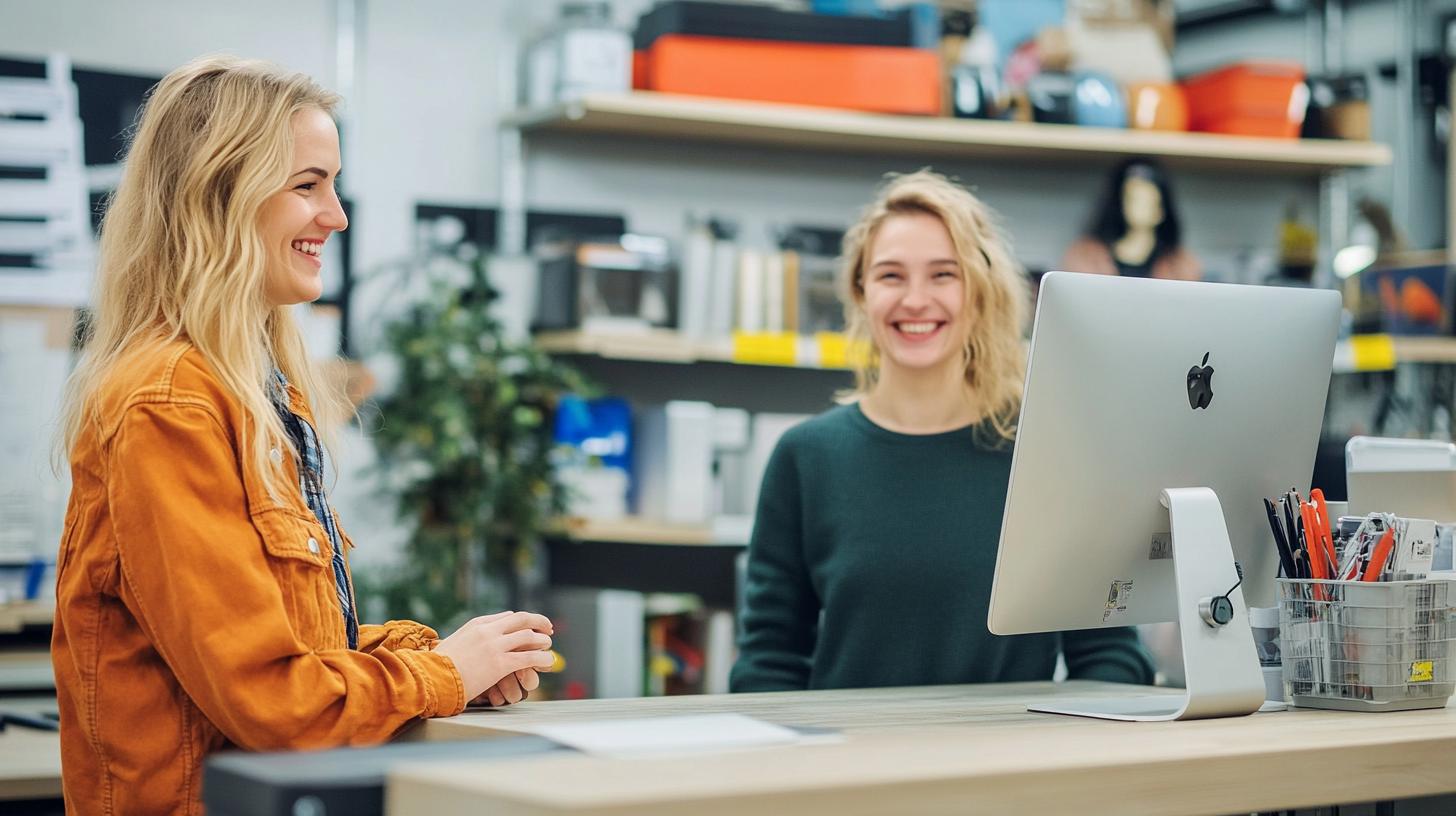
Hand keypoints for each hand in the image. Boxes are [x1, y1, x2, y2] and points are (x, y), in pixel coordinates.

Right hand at [433, 611, 553, 702]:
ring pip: (529, 636)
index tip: (529, 626)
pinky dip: (542, 658)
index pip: (506, 617)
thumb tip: (473, 643)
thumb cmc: (436, 666)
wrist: (430, 677)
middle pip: (522, 619)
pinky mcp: (500, 664)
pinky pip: (529, 658)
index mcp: (476, 624)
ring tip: (548, 646)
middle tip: (548, 628)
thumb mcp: (452, 644)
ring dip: (543, 640)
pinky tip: (548, 662)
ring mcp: (495, 646)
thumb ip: (467, 640)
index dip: (521, 622)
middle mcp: (488, 631)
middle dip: (538, 622)